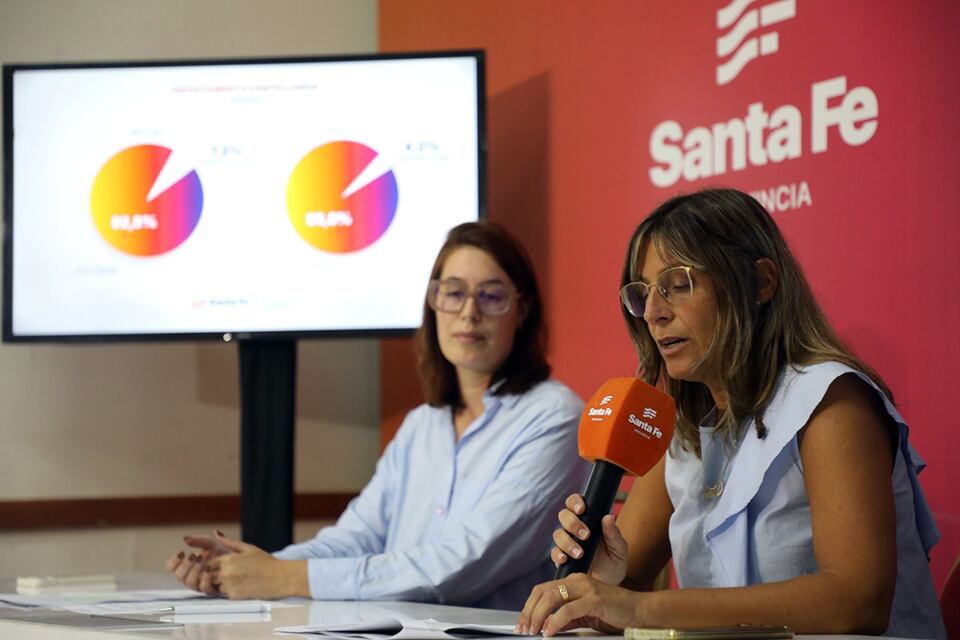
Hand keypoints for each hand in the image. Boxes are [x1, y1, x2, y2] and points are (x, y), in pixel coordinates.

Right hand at [165, 530, 233, 593]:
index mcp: (190, 567)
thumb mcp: (213, 544)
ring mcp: (204, 584)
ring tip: (202, 558)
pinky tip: (209, 567)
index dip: (173, 562)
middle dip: (184, 565)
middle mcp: (194, 577)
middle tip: (193, 556)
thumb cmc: (227, 553)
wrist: (244, 560)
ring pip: (190, 583)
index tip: (181, 552)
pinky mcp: (214, 589)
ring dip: (194, 569)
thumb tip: (185, 538)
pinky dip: (205, 577)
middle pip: (179, 577)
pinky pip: (205, 588)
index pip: (173, 569)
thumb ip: (199, 541)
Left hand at [207, 532, 308, 598]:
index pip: (208, 563)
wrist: (280, 578)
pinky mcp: (234, 596)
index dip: (212, 564)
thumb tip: (216, 534)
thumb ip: (229, 542)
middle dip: (215, 575)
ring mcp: (229, 585)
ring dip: (222, 584)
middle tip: (231, 573)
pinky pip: (225, 594)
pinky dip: (231, 591)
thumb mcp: (248, 548)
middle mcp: (226, 573)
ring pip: (215, 586)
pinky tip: (243, 585)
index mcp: (228, 560)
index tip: (220, 564)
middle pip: (209, 576)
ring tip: (239, 579)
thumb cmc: (266, 563)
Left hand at [517, 573, 643, 636]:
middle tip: (523, 629)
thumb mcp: (585, 616)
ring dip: (538, 616)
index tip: (522, 624)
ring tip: (534, 631)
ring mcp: (586, 588)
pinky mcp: (595, 599)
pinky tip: (550, 632)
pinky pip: (568, 610)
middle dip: (529, 612)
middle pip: (542, 592)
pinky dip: (555, 621)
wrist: (640, 611)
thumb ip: (566, 618)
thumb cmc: (614, 613)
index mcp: (573, 582)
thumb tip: (546, 626)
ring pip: (551, 598)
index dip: (529, 606)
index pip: (542, 590)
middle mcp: (577, 581)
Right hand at [551, 494, 628, 583]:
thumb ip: (614, 534)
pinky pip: (554, 553)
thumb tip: (609, 516)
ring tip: (580, 554)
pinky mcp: (562, 558)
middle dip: (572, 523)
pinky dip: (558, 555)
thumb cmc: (615, 563)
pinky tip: (565, 560)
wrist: (608, 586)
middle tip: (585, 535)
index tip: (582, 509)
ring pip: (558, 534)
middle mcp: (575, 529)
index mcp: (589, 520)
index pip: (576, 503)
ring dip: (567, 542)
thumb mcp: (619, 549)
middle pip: (564, 515)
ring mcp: (567, 543)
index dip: (575, 502)